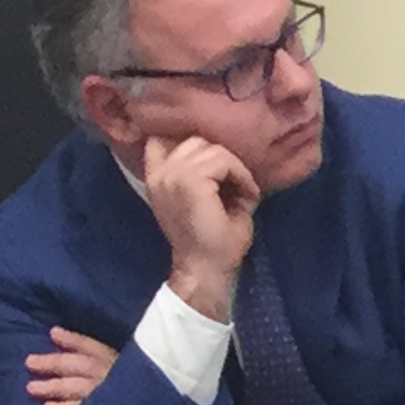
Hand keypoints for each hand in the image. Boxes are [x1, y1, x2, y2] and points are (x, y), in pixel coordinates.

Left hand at [23, 326, 119, 404]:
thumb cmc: (122, 375)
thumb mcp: (118, 356)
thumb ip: (92, 349)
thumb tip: (60, 336)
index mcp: (112, 357)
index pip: (91, 346)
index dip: (72, 340)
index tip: (53, 333)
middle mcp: (107, 374)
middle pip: (78, 365)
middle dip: (53, 363)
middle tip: (29, 362)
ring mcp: (102, 393)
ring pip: (75, 388)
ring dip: (53, 387)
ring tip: (30, 387)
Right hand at [142, 134, 260, 318]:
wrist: (207, 268)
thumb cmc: (213, 236)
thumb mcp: (206, 194)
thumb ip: (207, 169)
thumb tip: (228, 143)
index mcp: (157, 176)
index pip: (159, 137)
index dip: (185, 136)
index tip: (213, 153)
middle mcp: (159, 173)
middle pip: (195, 139)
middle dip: (221, 157)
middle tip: (236, 184)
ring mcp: (171, 175)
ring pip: (212, 148)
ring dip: (235, 168)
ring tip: (242, 192)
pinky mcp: (188, 181)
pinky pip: (223, 160)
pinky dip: (241, 176)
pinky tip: (247, 196)